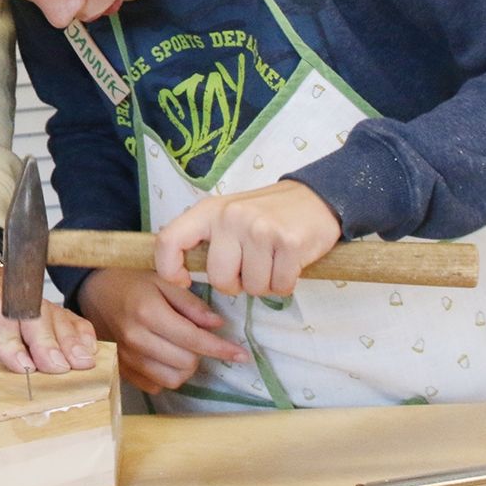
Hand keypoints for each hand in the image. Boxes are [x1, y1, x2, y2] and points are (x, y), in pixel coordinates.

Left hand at [0, 236, 96, 374]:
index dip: (12, 341)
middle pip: (32, 316)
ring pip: (52, 314)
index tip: (24, 365)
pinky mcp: (38, 304)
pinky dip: (78, 330)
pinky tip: (89, 348)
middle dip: (47, 342)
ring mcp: (26, 298)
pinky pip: (63, 315)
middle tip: (60, 368)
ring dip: (69, 338)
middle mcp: (6, 294)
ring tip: (83, 362)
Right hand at [77, 268, 248, 393]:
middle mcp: (136, 339)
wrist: (93, 292)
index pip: (193, 340)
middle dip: (201, 354)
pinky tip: (164, 357)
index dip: (221, 349)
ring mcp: (126, 358)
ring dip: (185, 367)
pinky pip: (155, 386)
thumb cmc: (131, 282)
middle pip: (186, 363)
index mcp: (148, 313)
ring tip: (182, 348)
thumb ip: (191, 303)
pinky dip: (166, 375)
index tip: (241, 354)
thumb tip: (218, 325)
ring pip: (172, 379)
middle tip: (199, 339)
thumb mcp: (163, 280)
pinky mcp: (121, 370)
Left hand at [155, 180, 341, 295]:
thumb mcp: (226, 216)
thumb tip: (179, 272)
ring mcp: (260, 229)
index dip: (169, 269)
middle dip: (235, 284)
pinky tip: (289, 263)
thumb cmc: (265, 214)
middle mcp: (230, 217)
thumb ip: (205, 239)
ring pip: (252, 287)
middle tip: (250, 268)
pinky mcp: (288, 243)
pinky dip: (285, 283)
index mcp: (209, 211)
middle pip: (219, 278)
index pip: (169, 240)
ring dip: (264, 284)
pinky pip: (280, 286)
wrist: (316, 198)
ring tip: (272, 262)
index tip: (184, 280)